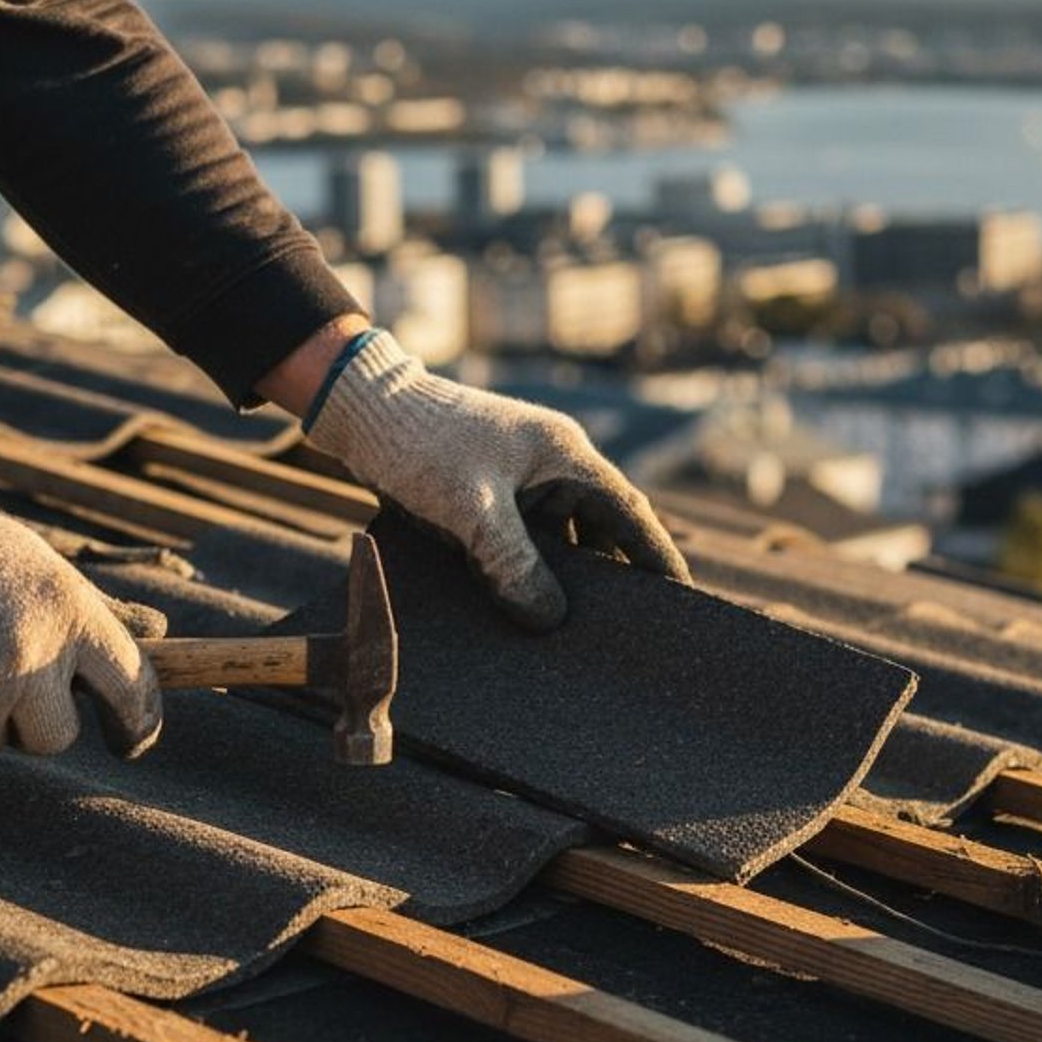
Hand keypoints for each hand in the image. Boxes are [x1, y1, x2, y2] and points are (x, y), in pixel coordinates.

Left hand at [300, 329, 689, 628]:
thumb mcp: (471, 509)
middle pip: (598, 531)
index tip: (682, 600)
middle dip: (609, 579)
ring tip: (568, 632)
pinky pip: (522, 541)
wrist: (359, 409)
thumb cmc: (419, 443)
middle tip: (624, 632)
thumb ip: (514, 564)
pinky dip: (523, 571)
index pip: (629, 513)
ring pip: (558, 540)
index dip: (657, 557)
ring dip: (560, 579)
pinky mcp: (489, 495)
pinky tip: (517, 607)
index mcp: (565, 455)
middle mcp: (552, 465)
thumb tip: (551, 619)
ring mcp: (520, 480)